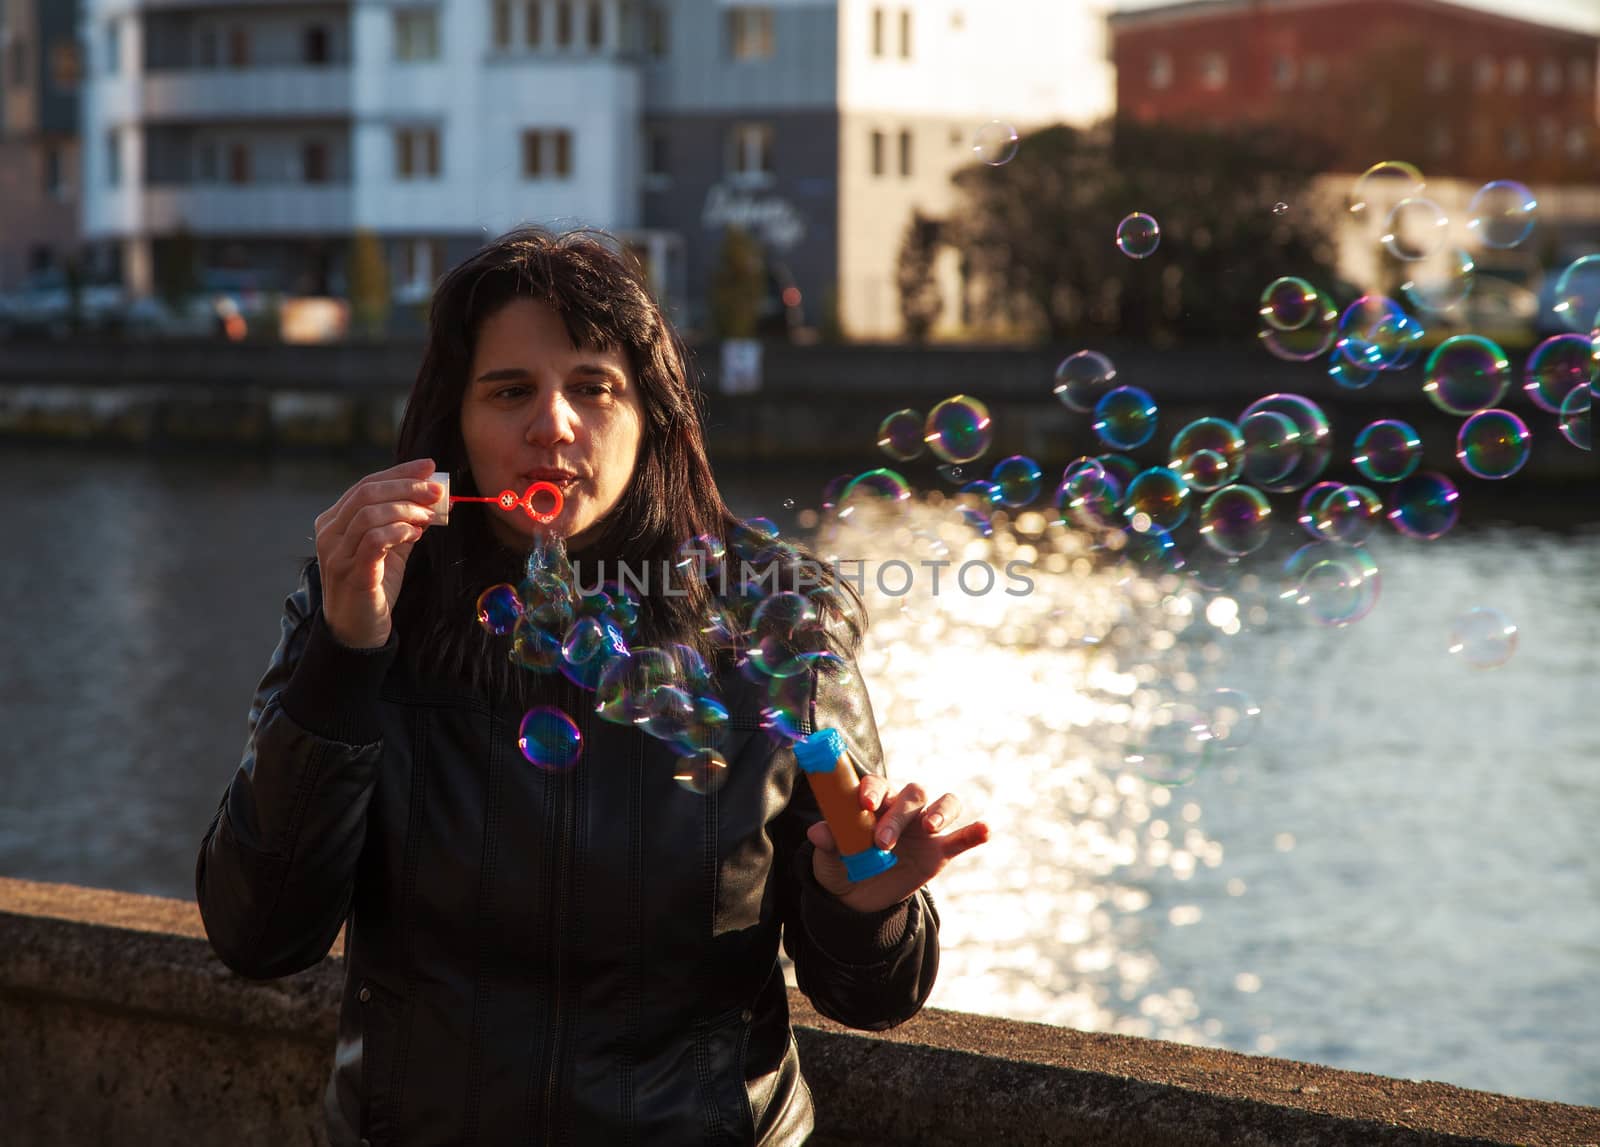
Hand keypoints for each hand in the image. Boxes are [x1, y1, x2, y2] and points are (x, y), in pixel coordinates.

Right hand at [314, 458, 439, 648]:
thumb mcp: (390, 550)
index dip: (400, 472)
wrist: (358, 632)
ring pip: (370, 512)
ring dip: (406, 509)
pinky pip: (374, 540)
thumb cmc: (374, 588)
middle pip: (368, 492)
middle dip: (407, 486)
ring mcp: (336, 553)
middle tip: (438, 491)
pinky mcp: (352, 572)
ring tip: (429, 517)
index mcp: (334, 521)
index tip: (429, 466)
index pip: (367, 484)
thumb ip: (404, 525)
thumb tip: (431, 502)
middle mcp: (329, 533)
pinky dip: (399, 531)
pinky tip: (415, 534)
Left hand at [806, 777, 990, 913]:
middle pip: (911, 794)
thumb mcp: (829, 859)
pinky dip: (974, 832)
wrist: (859, 901)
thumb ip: (828, 842)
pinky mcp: (940, 851)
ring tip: (931, 827)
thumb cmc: (843, 866)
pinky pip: (961, 838)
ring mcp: (925, 828)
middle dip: (898, 815)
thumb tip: (817, 831)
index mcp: (875, 803)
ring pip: (943, 804)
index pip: (878, 785)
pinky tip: (985, 830)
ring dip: (940, 812)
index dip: (874, 790)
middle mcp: (903, 808)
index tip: (865, 804)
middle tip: (882, 842)